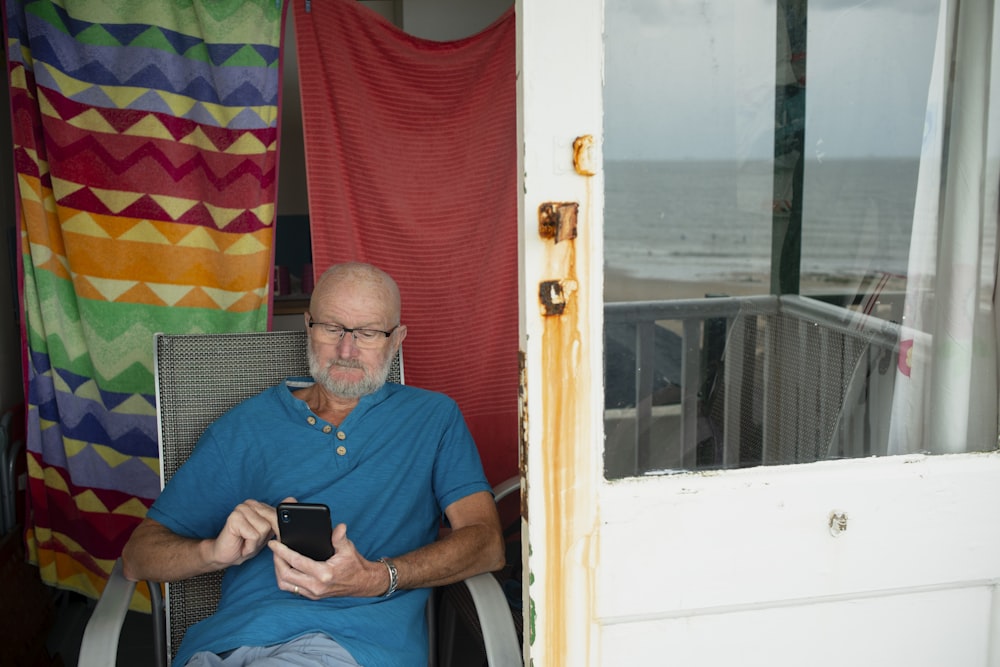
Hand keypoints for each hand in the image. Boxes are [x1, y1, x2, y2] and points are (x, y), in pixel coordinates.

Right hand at [207, 499, 279, 567]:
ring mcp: (241, 509)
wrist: (226, 556)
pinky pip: (254, 535)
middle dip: (265, 537)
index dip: (275, 530)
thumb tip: (292, 499)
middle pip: (272, 521)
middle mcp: (250, 503)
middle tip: (252, 541)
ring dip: (256, 542)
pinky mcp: (234, 518)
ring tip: (246, 542)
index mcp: (259, 505)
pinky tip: (242, 544)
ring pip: (264, 529)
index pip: (278, 515)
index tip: (267, 537)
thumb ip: (278, 516)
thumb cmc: (246, 544)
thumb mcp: (267, 532)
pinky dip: (250, 545)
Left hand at [269, 523, 388, 598]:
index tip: (274, 543)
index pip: (296, 562)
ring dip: (278, 571)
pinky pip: (291, 588)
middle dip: (276, 561)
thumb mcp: (348, 548)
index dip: (282, 551)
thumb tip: (339, 527)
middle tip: (274, 549)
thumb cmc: (354, 564)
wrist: (362, 583)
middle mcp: (316, 587)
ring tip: (278, 557)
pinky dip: (285, 577)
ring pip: (285, 584)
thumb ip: (340, 538)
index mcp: (324, 574)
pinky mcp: (312, 596)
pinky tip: (285, 566)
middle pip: (285, 575)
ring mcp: (313, 593)